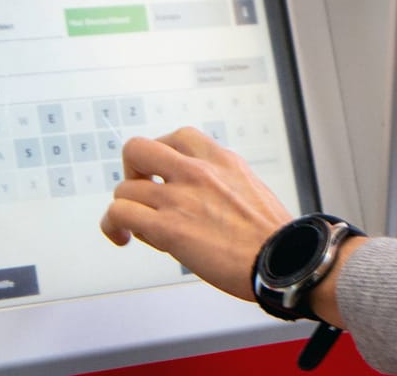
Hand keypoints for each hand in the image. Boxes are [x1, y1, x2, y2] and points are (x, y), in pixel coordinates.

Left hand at [99, 127, 292, 303]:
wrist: (282, 258)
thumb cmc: (271, 234)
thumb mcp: (250, 188)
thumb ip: (220, 182)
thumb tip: (196, 195)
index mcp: (222, 160)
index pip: (177, 136)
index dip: (162, 155)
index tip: (162, 173)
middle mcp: (198, 172)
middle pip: (138, 148)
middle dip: (132, 171)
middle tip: (141, 191)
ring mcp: (180, 198)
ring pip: (123, 189)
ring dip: (125, 208)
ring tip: (134, 226)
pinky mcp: (168, 228)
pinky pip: (119, 214)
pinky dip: (114, 226)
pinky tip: (124, 237)